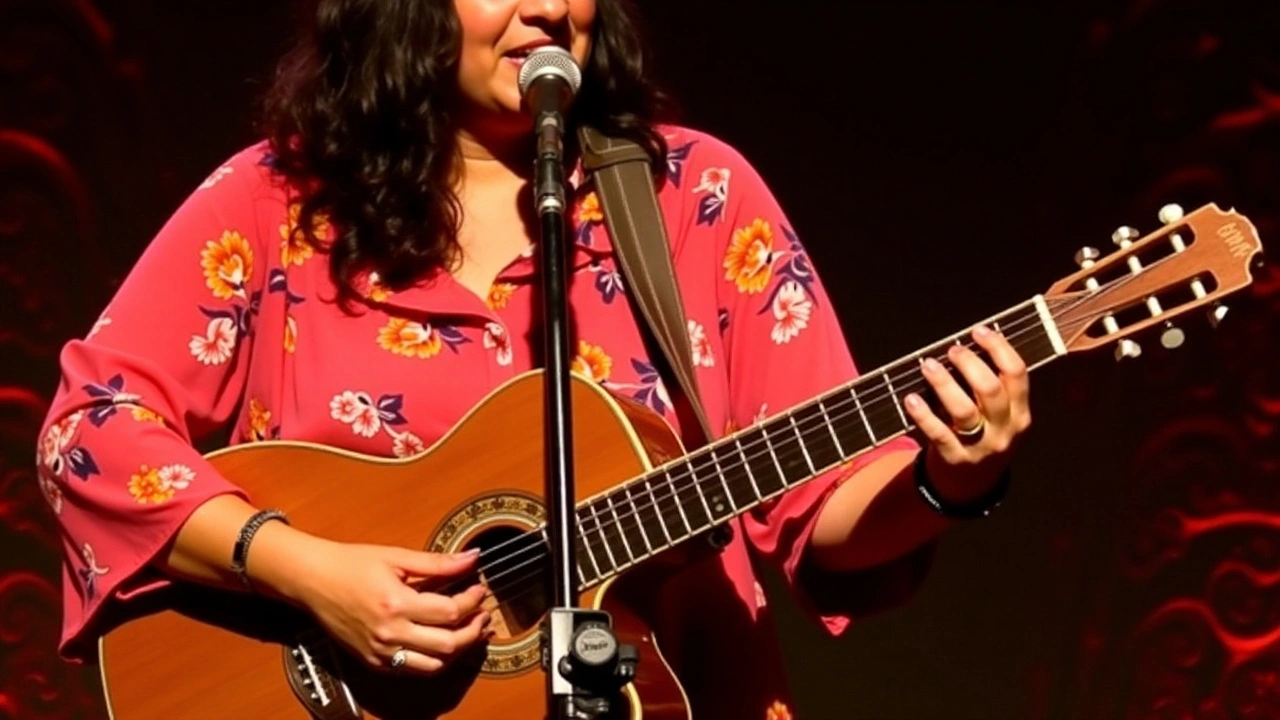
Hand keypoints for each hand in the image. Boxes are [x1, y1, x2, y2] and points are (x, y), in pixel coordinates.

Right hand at [272, 539, 490, 673]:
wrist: (312, 580)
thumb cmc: (351, 564)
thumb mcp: (396, 556)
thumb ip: (437, 563)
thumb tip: (472, 559)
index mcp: (396, 603)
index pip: (450, 612)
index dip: (472, 601)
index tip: (480, 589)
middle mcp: (389, 633)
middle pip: (448, 644)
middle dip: (473, 630)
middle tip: (482, 615)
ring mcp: (380, 652)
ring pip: (434, 665)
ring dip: (457, 650)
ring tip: (469, 631)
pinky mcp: (373, 662)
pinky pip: (412, 669)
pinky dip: (433, 660)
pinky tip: (442, 642)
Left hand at [903, 324, 1030, 501]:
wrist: (972, 485)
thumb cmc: (983, 435)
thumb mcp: (999, 415)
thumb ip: (990, 385)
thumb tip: (966, 344)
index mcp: (1020, 412)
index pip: (1017, 373)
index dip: (999, 348)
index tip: (979, 331)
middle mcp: (1005, 429)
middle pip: (991, 390)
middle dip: (970, 364)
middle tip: (952, 350)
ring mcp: (981, 447)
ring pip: (965, 411)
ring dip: (945, 384)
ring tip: (928, 365)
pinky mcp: (956, 459)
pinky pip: (939, 434)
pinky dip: (923, 415)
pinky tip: (911, 398)